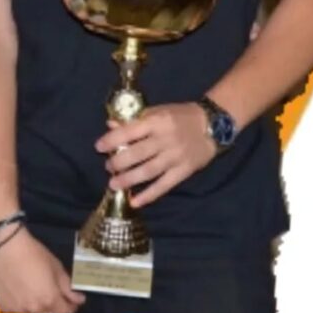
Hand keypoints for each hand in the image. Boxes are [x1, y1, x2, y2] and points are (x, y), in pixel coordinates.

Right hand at [0, 228, 84, 312]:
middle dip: (53, 306)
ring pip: (32, 312)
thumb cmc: (32, 253)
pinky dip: (21, 302)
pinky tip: (19, 288)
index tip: (70, 299)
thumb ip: (68, 287)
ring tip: (32, 287)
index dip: (70, 306)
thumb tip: (79, 299)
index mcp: (50, 300)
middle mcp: (34, 310)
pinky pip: (17, 309)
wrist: (4, 246)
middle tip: (50, 291)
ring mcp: (17, 309)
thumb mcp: (56, 267)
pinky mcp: (4, 306)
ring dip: (37, 305)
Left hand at [95, 102, 216, 207]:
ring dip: (129, 179)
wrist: (213, 126)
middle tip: (108, 167)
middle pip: (137, 154)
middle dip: (118, 162)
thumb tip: (111, 125)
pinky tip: (135, 202)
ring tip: (114, 184)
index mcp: (157, 121)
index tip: (98, 147)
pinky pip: (164, 185)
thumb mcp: (158, 111)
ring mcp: (175, 157)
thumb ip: (135, 120)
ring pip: (148, 171)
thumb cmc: (181, 116)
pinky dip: (149, 195)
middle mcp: (165, 140)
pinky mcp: (184, 171)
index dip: (112, 140)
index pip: (130, 132)